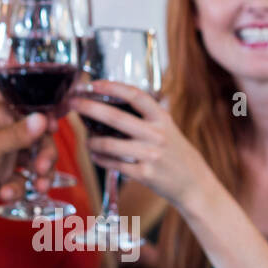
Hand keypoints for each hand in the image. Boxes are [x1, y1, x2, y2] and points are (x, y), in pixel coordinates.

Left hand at [0, 69, 58, 198]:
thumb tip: (42, 118)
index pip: (29, 112)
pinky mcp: (4, 177)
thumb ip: (17, 134)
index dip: (45, 121)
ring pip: (35, 161)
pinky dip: (20, 189)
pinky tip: (5, 194)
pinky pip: (24, 181)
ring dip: (40, 175)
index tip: (54, 130)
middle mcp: (2, 134)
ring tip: (38, 187)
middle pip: (38, 139)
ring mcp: (4, 156)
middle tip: (43, 169)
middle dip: (45, 155)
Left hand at [70, 80, 217, 208]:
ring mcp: (150, 155)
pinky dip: (100, 159)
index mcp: (162, 119)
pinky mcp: (145, 175)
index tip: (94, 83)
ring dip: (91, 141)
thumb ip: (147, 116)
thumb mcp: (168, 128)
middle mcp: (156, 134)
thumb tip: (114, 101)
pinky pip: (114, 164)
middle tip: (72, 103)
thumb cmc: (176, 154)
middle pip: (115, 117)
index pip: (136, 96)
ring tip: (85, 140)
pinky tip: (95, 156)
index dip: (113, 87)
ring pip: (109, 144)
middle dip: (89, 108)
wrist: (195, 185)